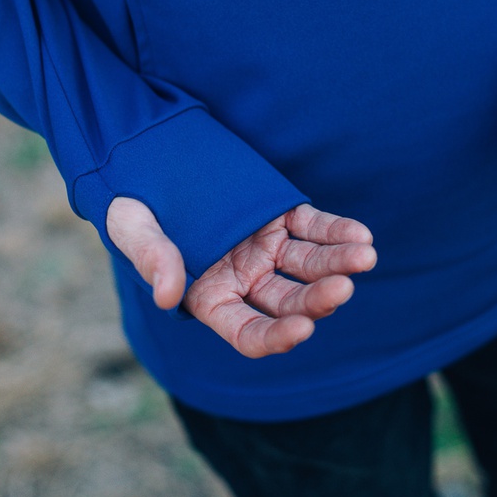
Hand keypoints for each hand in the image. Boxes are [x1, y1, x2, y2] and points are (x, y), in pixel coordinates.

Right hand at [106, 198, 376, 357]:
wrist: (148, 159)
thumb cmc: (131, 204)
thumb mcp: (131, 228)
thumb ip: (151, 259)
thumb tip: (168, 297)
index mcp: (208, 298)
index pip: (248, 333)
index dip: (275, 337)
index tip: (302, 330)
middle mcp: (244, 281)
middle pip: (289, 302)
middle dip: (318, 299)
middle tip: (343, 289)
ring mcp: (266, 250)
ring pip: (308, 266)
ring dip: (337, 264)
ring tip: (365, 256)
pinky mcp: (281, 218)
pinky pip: (313, 228)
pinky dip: (336, 232)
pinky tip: (360, 235)